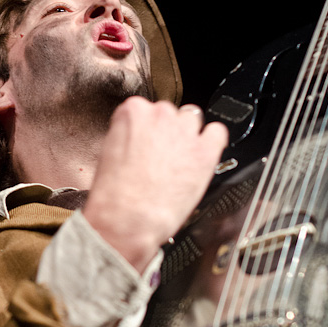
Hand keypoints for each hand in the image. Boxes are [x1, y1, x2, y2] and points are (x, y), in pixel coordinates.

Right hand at [83, 97, 228, 272]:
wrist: (129, 218)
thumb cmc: (115, 194)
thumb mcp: (109, 151)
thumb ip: (129, 135)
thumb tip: (141, 138)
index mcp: (134, 111)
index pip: (145, 108)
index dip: (147, 129)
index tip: (146, 141)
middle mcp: (161, 115)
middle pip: (170, 113)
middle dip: (167, 132)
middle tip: (161, 156)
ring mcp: (185, 131)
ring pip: (193, 120)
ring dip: (188, 135)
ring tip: (180, 158)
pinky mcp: (205, 151)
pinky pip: (217, 133)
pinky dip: (212, 142)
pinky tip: (202, 154)